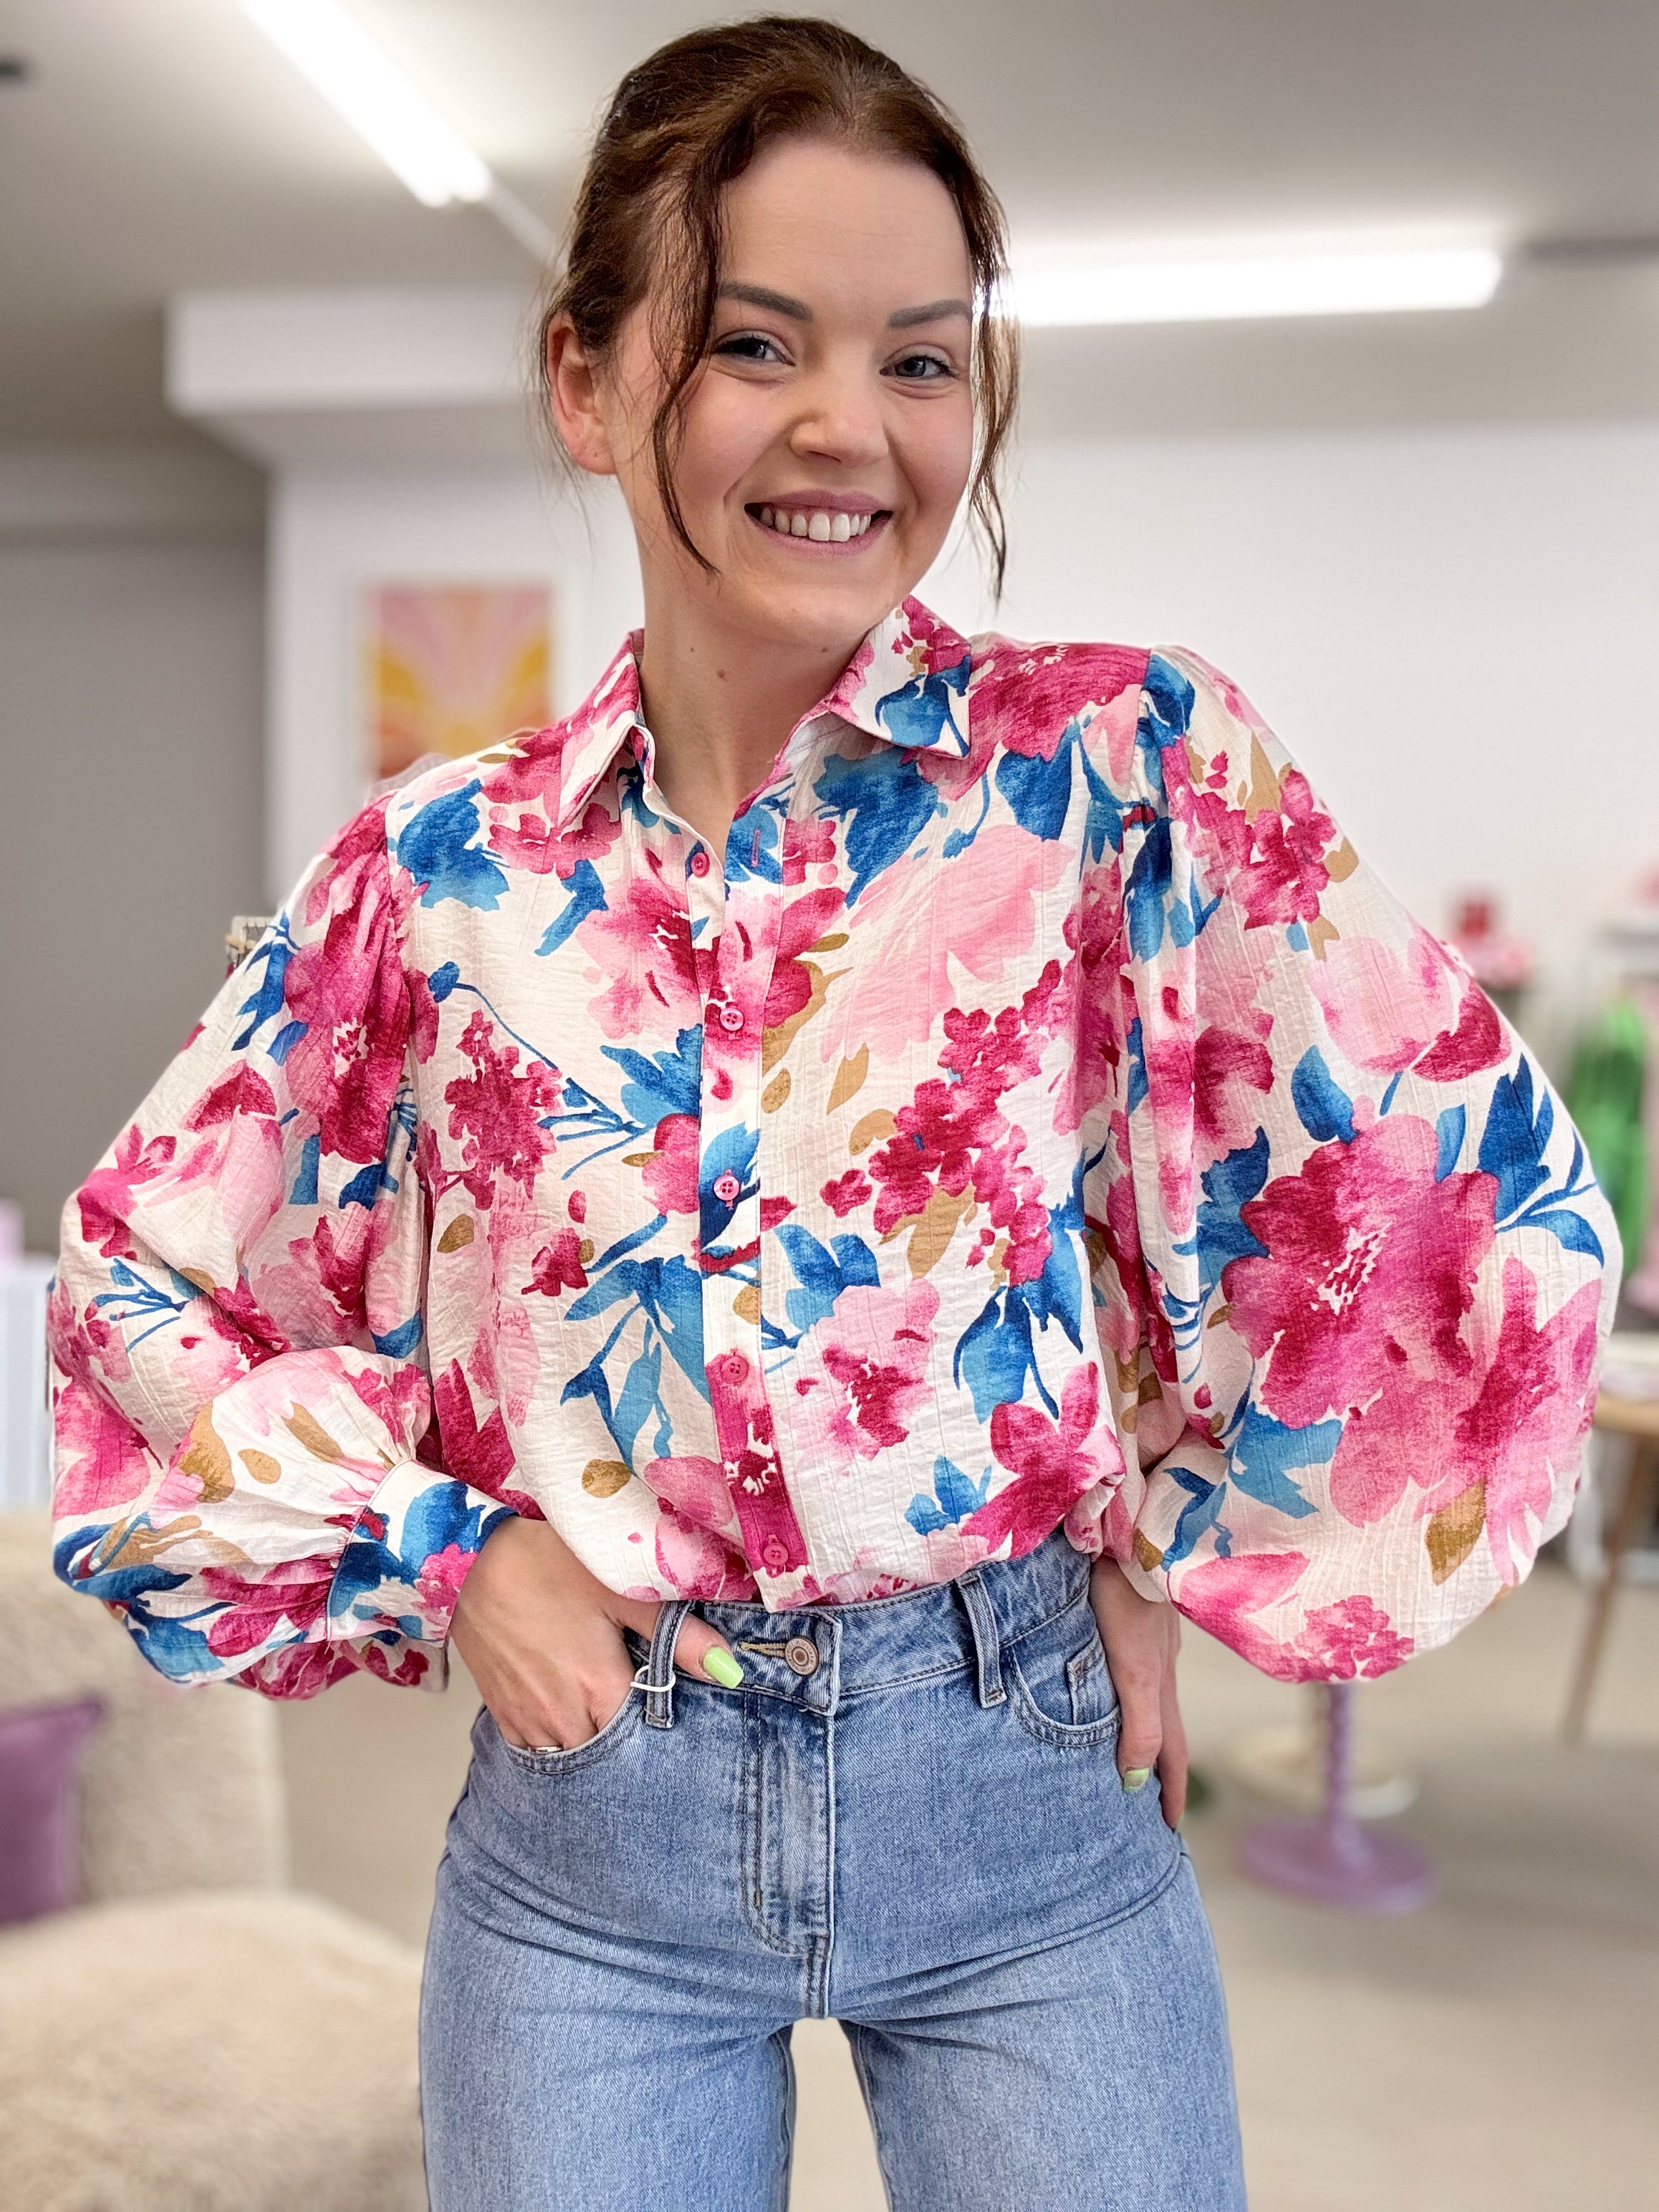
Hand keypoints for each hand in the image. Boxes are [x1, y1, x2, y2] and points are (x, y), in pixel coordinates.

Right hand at [449, 1515, 741, 1749]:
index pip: (645, 1738)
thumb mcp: (621, 1589)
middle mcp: (563, 1719)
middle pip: (608, 1751)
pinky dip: (557, 1735)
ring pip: (572, 1754)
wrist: (468, 1558)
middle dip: (626, 1734)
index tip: (664, 1696)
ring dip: (590, 1737)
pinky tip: (567, 1705)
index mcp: (600, 1691)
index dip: (659, 1720)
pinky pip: (538, 1747)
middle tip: (633, 1695)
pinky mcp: (501, 1714)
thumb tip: (730, 1671)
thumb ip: (677, 1636)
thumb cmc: (548, 1563)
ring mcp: (527, 1721)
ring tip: (601, 1701)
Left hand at [1089, 1555, 1185, 1828]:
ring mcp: (1150, 1634)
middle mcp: (1160, 1662)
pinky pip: (1134, 1664)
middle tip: (1152, 1803)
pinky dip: (1129, 1690)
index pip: (1171, 1749)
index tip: (1169, 1829)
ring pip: (1149, 1692)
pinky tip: (1111, 1681)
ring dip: (1144, 1728)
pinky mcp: (1131, 1608)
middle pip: (1164, 1724)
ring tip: (1129, 1751)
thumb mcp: (1137, 1668)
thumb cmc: (1125, 1596)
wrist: (1124, 1528)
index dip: (1172, 1790)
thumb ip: (1141, 1721)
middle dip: (1161, 1767)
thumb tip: (1136, 1780)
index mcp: (1161, 1681)